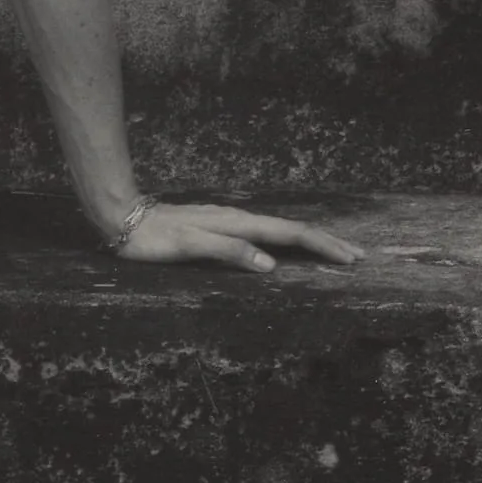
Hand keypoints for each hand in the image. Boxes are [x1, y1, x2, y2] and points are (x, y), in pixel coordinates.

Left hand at [113, 202, 364, 274]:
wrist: (123, 218)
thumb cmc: (153, 239)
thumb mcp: (190, 247)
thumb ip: (229, 252)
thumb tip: (270, 264)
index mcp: (237, 224)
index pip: (290, 234)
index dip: (322, 246)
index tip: (350, 259)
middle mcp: (238, 218)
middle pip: (291, 229)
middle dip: (326, 241)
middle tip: (357, 255)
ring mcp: (229, 220)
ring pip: (279, 229)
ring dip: (309, 240)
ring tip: (334, 250)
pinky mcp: (220, 225)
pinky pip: (263, 231)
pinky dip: (285, 239)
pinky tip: (287, 245)